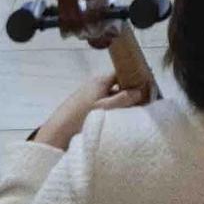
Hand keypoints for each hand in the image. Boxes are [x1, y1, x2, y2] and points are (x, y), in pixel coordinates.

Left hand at [33, 71, 149, 150]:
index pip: (121, 72)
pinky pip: (103, 103)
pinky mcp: (84, 105)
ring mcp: (88, 94)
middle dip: (128, 92)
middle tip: (141, 102)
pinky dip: (110, 108)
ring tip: (130, 112)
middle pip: (117, 84)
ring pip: (110, 95)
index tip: (145, 85)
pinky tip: (115, 118)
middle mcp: (94, 84)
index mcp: (100, 80)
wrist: (58, 131)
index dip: (133, 77)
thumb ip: (124, 99)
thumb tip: (139, 91)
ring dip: (120, 102)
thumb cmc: (82, 116)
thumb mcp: (106, 108)